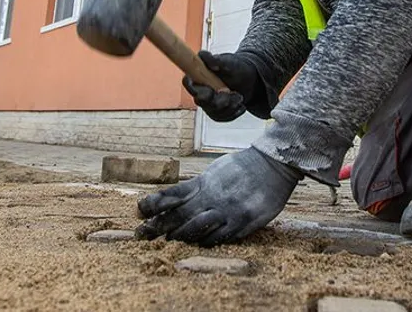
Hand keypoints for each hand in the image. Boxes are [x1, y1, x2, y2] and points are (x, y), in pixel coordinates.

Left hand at [136, 146, 300, 245]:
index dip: (154, 203)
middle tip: (141, 235)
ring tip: (168, 241)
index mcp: (205, 182)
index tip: (139, 210)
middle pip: (179, 215)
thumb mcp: (215, 171)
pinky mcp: (242, 223)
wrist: (273, 166)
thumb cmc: (242, 168)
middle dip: (158, 226)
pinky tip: (197, 245)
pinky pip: (219, 238)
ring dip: (180, 237)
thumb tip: (172, 198)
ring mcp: (228, 211)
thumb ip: (196, 186)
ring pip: (196, 229)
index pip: (173, 194)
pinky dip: (205, 242)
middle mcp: (213, 197)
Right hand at [183, 51, 272, 121]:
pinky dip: (234, 112)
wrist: (249, 80)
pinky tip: (240, 105)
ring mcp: (208, 104)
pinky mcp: (217, 113)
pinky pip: (223, 118)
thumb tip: (203, 56)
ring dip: (230, 105)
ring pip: (214, 112)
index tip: (208, 89)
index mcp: (199, 76)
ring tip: (238, 96)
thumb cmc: (236, 68)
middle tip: (230, 92)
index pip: (188, 83)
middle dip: (218, 99)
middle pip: (202, 101)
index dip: (194, 88)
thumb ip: (214, 59)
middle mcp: (200, 92)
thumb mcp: (228, 61)